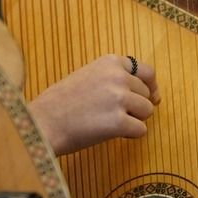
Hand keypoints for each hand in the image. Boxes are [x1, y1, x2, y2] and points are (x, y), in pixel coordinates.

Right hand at [28, 54, 159, 155]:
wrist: (44, 121)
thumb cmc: (62, 102)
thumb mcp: (88, 75)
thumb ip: (113, 77)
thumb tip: (149, 93)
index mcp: (110, 62)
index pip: (146, 71)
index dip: (151, 86)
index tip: (153, 97)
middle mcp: (118, 77)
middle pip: (146, 95)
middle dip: (136, 107)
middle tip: (113, 114)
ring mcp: (120, 99)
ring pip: (147, 113)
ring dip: (134, 121)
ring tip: (109, 123)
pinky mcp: (119, 122)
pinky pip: (140, 131)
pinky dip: (129, 135)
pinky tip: (109, 133)